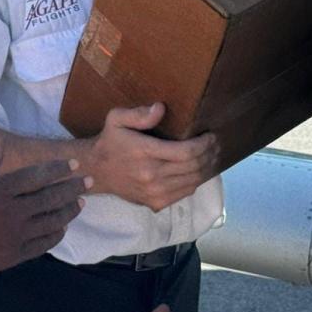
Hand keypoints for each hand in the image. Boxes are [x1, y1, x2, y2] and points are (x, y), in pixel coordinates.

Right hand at [0, 139, 87, 284]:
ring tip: (80, 203)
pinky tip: (62, 227)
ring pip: (51, 221)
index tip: (72, 165)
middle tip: (87, 181)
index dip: (57, 169)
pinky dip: (56, 234)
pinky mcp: (13, 256)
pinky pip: (43, 244)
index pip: (36, 176)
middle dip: (71, 188)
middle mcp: (10, 213)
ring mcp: (13, 236)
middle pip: (50, 197)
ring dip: (68, 211)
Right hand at [86, 104, 218, 210]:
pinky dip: (196, 181)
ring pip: (193, 181)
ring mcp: (155, 192)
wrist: (95, 171)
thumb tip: (161, 108)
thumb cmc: (110, 142)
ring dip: (207, 168)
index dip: (204, 144)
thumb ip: (138, 114)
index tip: (211, 135)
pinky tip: (198, 170)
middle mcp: (151, 175)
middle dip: (210, 154)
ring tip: (212, 156)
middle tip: (216, 144)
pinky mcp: (156, 203)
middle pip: (194, 167)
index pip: (186, 151)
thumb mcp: (116, 119)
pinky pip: (185, 192)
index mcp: (144, 152)